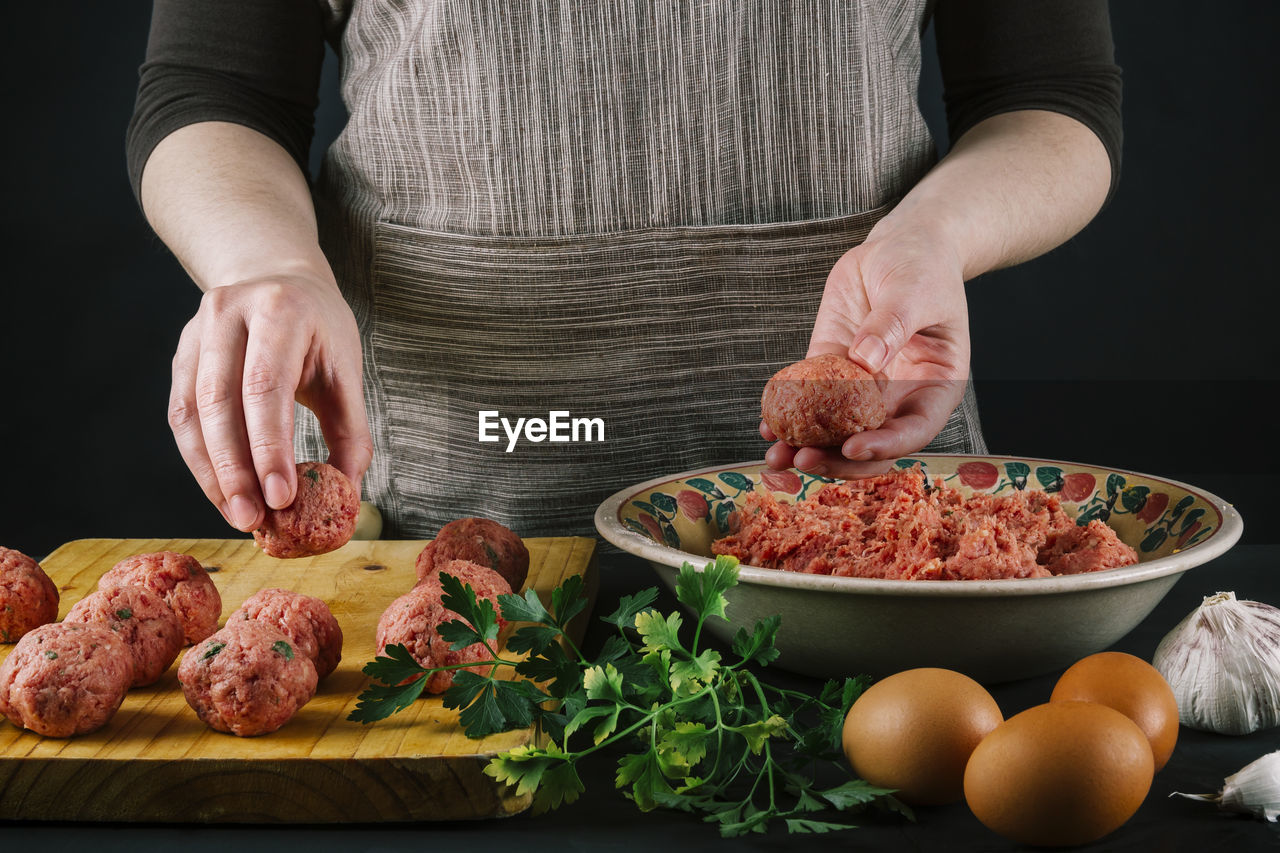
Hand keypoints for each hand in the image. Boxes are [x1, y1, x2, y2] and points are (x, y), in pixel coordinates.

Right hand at [167, 273, 372, 531]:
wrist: (277, 279)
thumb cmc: (319, 331)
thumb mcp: (345, 370)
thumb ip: (350, 432)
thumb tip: (346, 496)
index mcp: (279, 310)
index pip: (265, 387)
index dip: (268, 447)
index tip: (281, 498)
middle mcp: (227, 314)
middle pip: (220, 401)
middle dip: (235, 469)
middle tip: (253, 518)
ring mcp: (195, 331)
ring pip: (191, 412)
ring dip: (212, 471)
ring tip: (238, 514)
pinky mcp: (180, 354)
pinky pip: (180, 414)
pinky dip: (200, 458)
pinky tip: (221, 490)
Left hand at [763, 222, 970, 478]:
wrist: (900, 246)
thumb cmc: (923, 268)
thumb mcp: (915, 293)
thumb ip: (892, 326)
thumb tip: (864, 359)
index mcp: (935, 387)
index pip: (914, 430)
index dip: (885, 445)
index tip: (853, 447)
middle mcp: (899, 397)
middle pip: (871, 442)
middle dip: (836, 458)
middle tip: (803, 459)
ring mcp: (863, 388)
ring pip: (836, 431)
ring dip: (806, 446)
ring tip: (775, 455)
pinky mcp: (831, 369)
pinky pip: (809, 400)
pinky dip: (790, 416)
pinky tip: (767, 425)